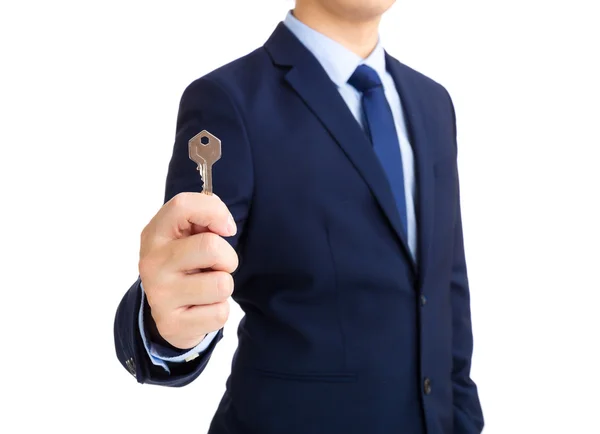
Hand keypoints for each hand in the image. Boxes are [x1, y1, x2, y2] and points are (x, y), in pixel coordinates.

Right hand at [138, 192, 237, 348]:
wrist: (168, 311)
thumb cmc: (185, 264)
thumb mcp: (186, 234)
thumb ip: (204, 217)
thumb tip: (224, 224)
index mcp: (155, 234)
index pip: (183, 205)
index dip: (215, 212)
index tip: (226, 229)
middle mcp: (152, 263)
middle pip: (211, 247)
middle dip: (227, 257)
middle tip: (217, 266)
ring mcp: (160, 295)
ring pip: (222, 284)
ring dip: (223, 286)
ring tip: (206, 287)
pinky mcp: (172, 324)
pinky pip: (220, 314)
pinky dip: (218, 311)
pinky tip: (202, 308)